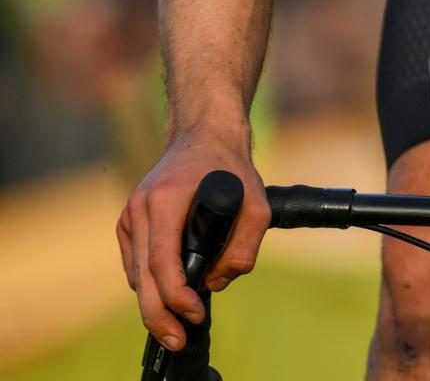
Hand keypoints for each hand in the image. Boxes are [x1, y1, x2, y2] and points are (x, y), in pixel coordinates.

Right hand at [116, 126, 268, 351]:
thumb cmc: (230, 166)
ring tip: (173, 326)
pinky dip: (147, 283)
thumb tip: (216, 283)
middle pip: (142, 278)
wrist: (204, 134)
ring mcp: (130, 215)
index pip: (163, 262)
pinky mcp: (129, 221)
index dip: (176, 296)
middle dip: (159, 315)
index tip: (194, 313)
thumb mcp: (256, 203)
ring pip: (135, 274)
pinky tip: (164, 296)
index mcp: (165, 201)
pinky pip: (135, 263)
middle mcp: (140, 209)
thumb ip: (244, 247)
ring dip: (152, 303)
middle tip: (178, 339)